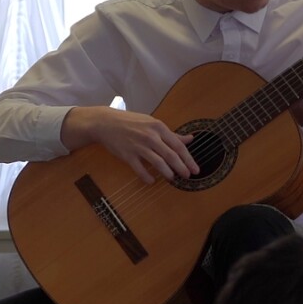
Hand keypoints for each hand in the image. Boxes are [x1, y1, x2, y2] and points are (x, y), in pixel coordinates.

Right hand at [64, 105, 197, 184]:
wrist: (106, 123)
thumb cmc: (131, 122)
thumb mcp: (153, 123)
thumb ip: (172, 134)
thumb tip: (190, 139)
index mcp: (159, 127)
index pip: (178, 146)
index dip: (188, 159)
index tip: (195, 169)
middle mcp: (150, 136)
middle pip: (171, 155)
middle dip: (181, 168)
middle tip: (187, 176)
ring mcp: (139, 146)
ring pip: (158, 162)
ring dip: (167, 173)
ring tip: (172, 178)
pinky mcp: (127, 155)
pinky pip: (140, 169)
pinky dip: (146, 177)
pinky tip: (151, 181)